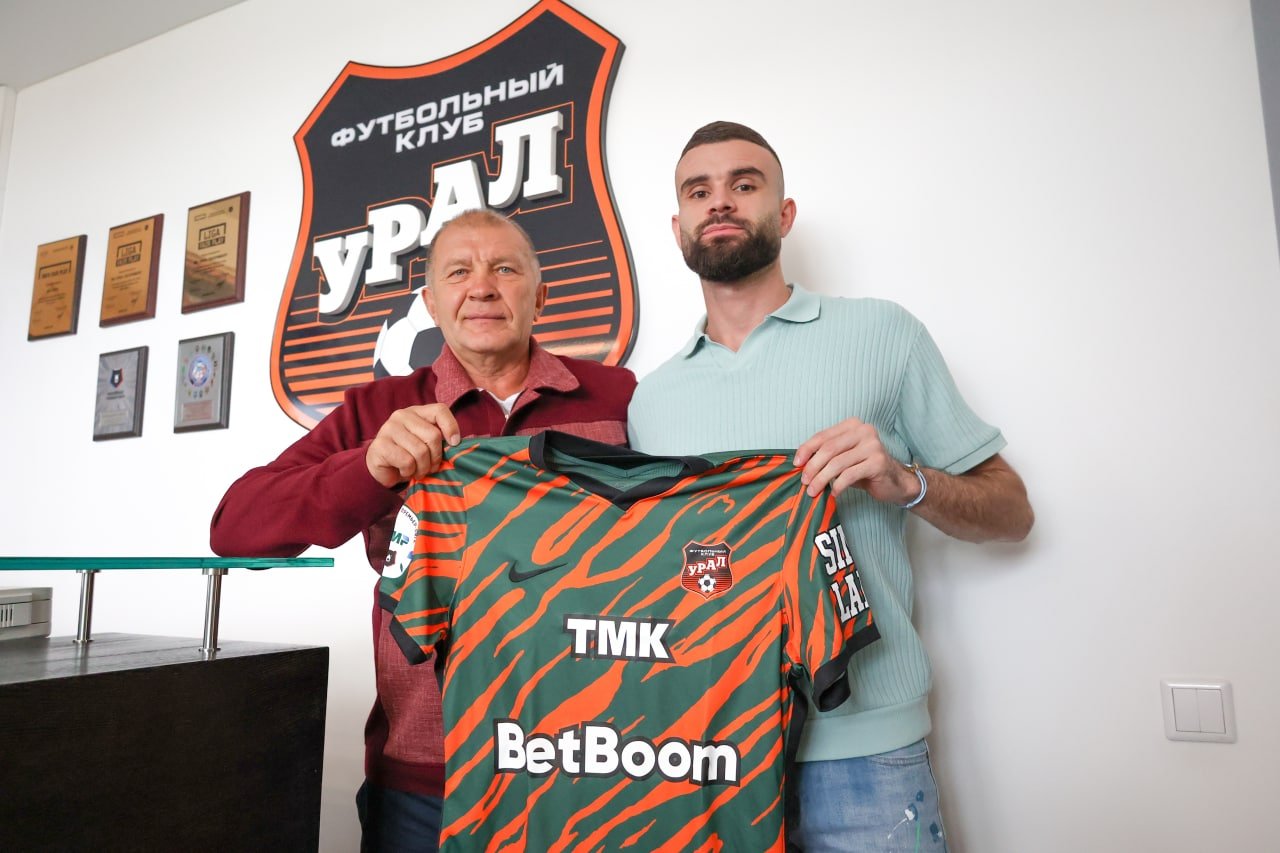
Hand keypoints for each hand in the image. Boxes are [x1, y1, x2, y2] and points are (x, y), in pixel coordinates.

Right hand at [365, 404, 460, 487]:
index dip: (451, 427)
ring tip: (417, 471)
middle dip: (436, 458)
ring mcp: (389, 428)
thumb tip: (459, 443)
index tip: (455, 444)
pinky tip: (404, 471)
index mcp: (416, 412)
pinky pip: (407, 462)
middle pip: (433, 435)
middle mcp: (402, 416)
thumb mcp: (427, 445)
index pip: (440, 410)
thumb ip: (441, 440)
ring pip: (420, 451)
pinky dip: (409, 472)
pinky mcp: (380, 445)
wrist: (382, 470)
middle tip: (431, 468)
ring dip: (422, 468)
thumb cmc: (409, 457)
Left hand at [793, 417, 918, 502]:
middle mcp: (864, 431)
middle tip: (804, 481)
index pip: (823, 436)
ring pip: (837, 463)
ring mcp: (873, 446)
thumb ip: (826, 455)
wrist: (895, 482)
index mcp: (853, 425)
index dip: (807, 449)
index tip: (796, 464)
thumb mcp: (843, 457)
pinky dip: (838, 485)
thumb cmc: (864, 469)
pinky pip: (849, 475)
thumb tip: (800, 463)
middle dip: (812, 467)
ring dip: (821, 479)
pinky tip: (834, 493)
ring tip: (813, 490)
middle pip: (829, 449)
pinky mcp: (878, 462)